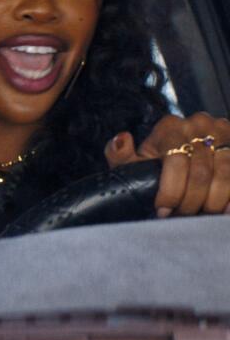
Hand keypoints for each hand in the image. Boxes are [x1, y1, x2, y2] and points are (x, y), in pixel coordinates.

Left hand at [105, 112, 229, 216]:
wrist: (186, 156)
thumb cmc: (155, 164)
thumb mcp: (135, 161)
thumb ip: (120, 155)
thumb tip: (122, 140)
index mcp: (170, 126)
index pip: (176, 161)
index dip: (171, 191)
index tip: (163, 211)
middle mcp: (199, 124)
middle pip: (201, 172)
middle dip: (191, 201)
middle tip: (183, 216)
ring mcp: (224, 133)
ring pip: (225, 176)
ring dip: (213, 202)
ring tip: (201, 215)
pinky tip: (223, 211)